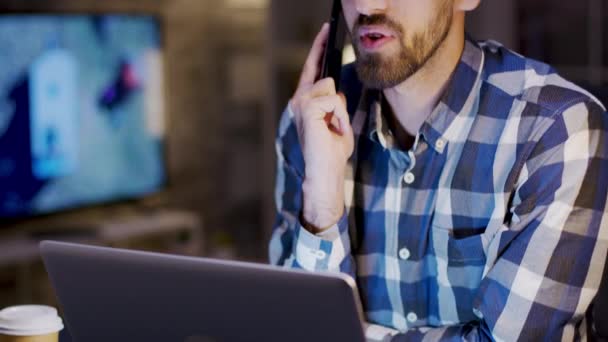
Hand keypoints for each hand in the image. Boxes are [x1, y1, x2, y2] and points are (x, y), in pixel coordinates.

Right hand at [289, 23, 354, 231]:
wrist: (324, 171)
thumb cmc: (331, 152)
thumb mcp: (338, 121)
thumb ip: (336, 103)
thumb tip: (335, 91)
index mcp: (305, 102)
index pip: (313, 68)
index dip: (318, 47)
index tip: (326, 28)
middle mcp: (299, 99)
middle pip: (326, 79)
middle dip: (336, 103)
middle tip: (332, 127)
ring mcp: (300, 103)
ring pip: (331, 89)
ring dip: (339, 111)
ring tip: (332, 129)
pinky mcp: (306, 108)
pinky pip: (333, 100)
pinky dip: (338, 115)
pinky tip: (330, 129)